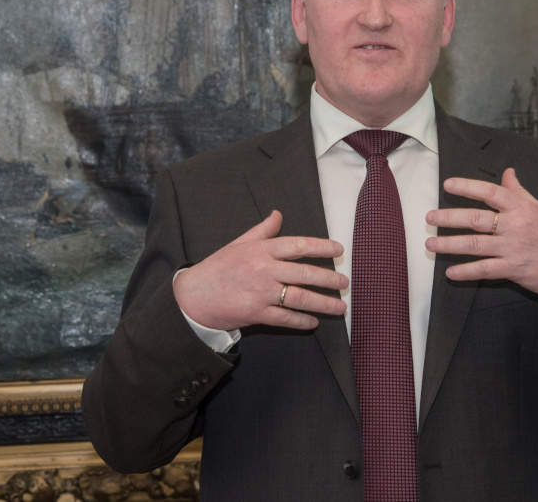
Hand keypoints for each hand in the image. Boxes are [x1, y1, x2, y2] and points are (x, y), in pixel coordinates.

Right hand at [173, 210, 347, 330]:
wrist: (192, 297)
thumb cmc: (216, 269)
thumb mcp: (238, 244)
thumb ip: (261, 231)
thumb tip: (278, 214)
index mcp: (261, 250)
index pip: (298, 245)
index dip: (322, 247)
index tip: (339, 250)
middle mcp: (264, 269)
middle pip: (305, 273)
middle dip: (329, 278)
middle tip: (345, 282)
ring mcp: (261, 292)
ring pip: (300, 297)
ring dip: (324, 303)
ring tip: (340, 307)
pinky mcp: (256, 313)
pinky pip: (286, 318)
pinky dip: (302, 321)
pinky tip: (314, 322)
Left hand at [425, 167, 537, 307]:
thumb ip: (519, 192)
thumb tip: (507, 172)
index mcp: (522, 208)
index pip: (491, 193)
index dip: (468, 187)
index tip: (448, 184)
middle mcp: (516, 226)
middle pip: (476, 219)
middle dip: (449, 217)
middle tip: (429, 217)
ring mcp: (514, 248)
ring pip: (475, 245)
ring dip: (450, 244)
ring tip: (431, 243)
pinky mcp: (515, 269)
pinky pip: (485, 270)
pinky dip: (466, 271)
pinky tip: (450, 272)